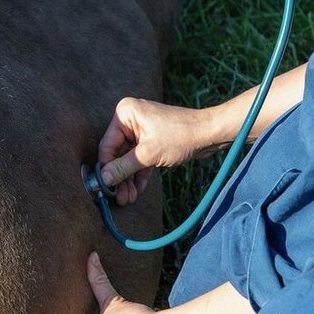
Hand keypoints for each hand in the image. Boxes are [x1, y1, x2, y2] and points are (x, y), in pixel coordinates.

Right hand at [98, 98, 216, 203]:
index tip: (105, 189)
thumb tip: (103, 180)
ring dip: (128, 179)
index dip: (106, 169)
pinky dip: (139, 174)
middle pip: (117, 154)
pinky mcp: (151, 141)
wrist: (209, 133)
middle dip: (120, 177)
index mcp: (125, 114)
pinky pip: (140, 159)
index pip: (107, 145)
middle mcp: (131, 119)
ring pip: (128, 159)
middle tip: (120, 198)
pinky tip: (137, 191)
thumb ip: (123, 167)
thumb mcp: (148, 154)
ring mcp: (141, 131)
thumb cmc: (180, 135)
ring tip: (128, 199)